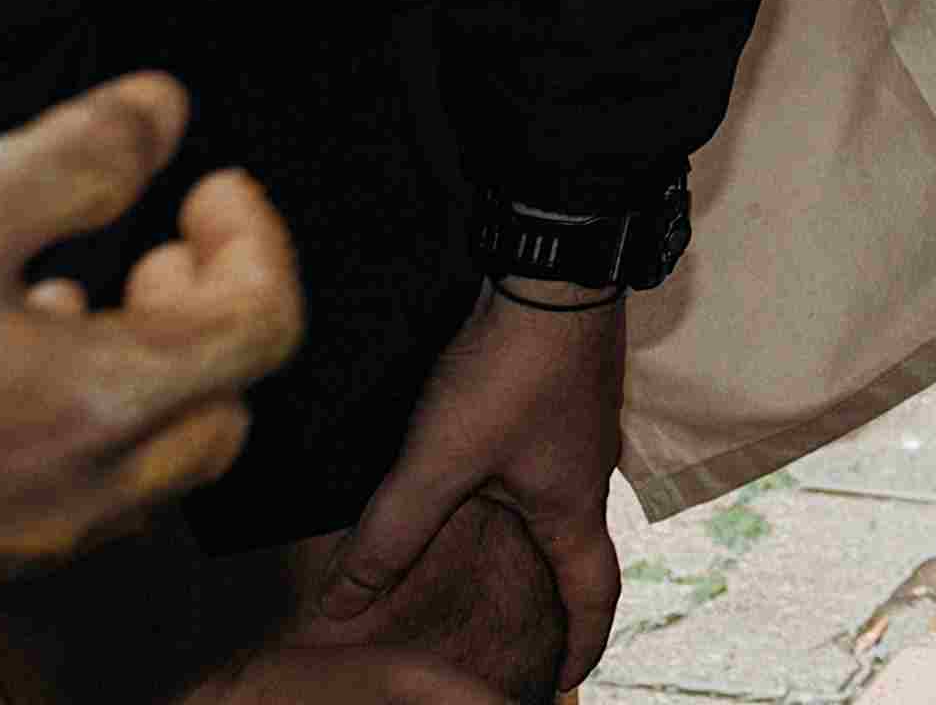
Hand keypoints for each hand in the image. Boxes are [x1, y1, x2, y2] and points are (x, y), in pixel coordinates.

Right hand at [0, 72, 300, 652]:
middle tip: (150, 255)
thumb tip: (161, 111)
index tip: (205, 190)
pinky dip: (49, 440)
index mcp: (91, 414)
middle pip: (216, 417)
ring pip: (130, 477)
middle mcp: (64, 506)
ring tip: (52, 304)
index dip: (254, 241)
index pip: (260, 330)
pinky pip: (40, 515)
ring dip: (126, 384)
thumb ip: (77, 158)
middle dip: (207, 322)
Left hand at [309, 283, 621, 684]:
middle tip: (520, 627)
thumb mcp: (440, 462)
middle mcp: (587, 472)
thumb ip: (390, 535)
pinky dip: (515, 492)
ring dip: (529, 539)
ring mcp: (578, 428)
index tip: (565, 680)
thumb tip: (340, 608)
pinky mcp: (560, 392)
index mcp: (573, 504)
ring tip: (486, 559)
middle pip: (577, 550)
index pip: (595, 593)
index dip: (583, 643)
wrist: (553, 271)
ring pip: (557, 503)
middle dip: (552, 596)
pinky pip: (541, 463)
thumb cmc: (512, 370)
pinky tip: (476, 482)